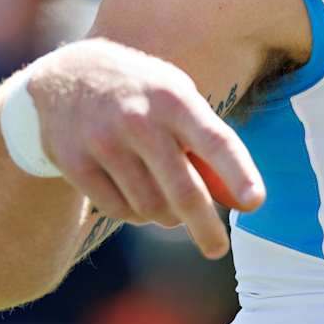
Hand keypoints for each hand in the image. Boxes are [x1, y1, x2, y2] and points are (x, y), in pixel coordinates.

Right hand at [28, 39, 265, 258]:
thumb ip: (208, 147)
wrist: (67, 75)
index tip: (256, 202)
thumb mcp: (178, 101)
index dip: (237, 172)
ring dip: (167, 216)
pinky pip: (118, 210)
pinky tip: (136, 195)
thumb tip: (242, 201)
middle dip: (205, 227)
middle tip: (217, 249)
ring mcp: (104, 142)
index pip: (214, 139)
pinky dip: (136, 214)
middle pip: (182, 190)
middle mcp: (139, 119)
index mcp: (173, 97)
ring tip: (168, 202)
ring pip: (151, 207)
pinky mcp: (74, 162)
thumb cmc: (142, 93)